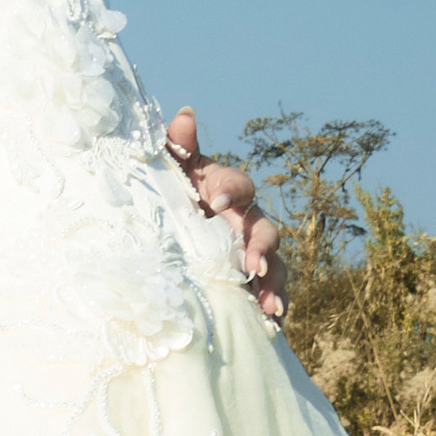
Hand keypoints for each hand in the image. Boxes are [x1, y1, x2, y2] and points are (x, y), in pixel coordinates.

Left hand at [166, 107, 285, 320]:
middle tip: (251, 265)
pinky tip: (271, 320)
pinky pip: (270, 291)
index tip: (217, 203)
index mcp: (223, 191)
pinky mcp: (252, 282)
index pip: (238, 186)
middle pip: (263, 227)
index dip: (232, 191)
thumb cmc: (167, 201)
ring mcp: (250, 251)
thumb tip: (184, 115)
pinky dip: (274, 304)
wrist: (161, 243)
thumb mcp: (169, 176)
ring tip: (267, 302)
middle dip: (261, 246)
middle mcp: (243, 220)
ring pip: (273, 262)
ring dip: (272, 280)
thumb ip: (176, 147)